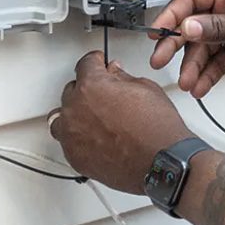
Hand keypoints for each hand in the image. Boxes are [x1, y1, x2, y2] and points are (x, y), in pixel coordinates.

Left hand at [50, 52, 193, 194]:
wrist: (162, 162)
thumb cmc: (157, 129)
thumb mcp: (146, 89)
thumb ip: (122, 78)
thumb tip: (114, 74)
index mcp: (91, 86)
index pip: (85, 64)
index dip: (95, 62)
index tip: (98, 64)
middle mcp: (75, 109)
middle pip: (71, 90)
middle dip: (87, 89)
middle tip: (104, 95)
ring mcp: (71, 135)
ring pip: (62, 118)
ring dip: (75, 114)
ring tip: (93, 118)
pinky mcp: (74, 157)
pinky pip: (67, 142)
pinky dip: (78, 138)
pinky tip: (95, 138)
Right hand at [149, 0, 224, 97]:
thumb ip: (218, 27)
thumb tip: (188, 25)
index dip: (173, 15)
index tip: (159, 31)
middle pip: (193, 26)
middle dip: (176, 44)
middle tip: (161, 59)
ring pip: (203, 49)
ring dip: (193, 66)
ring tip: (188, 83)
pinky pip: (215, 63)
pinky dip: (207, 75)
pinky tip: (200, 86)